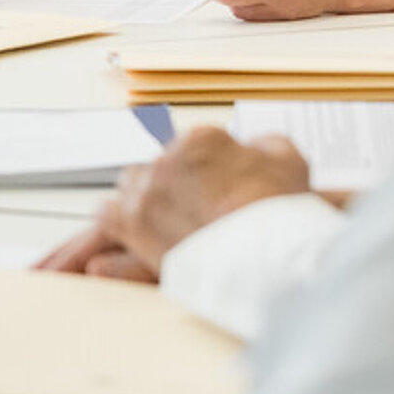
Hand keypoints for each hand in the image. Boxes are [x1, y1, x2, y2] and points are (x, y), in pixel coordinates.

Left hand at [36, 127, 312, 285]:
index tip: (210, 186)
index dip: (202, 171)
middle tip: (182, 209)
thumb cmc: (279, 209)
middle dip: (166, 187)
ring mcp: (145, 193)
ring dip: (136, 206)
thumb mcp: (287, 160)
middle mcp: (166, 161)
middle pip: (154, 170)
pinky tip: (113, 239)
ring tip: (146, 225)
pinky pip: (106, 221)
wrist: (264, 253)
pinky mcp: (132, 227)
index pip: (191, 148)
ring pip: (127, 193)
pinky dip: (111, 228)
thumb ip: (263, 146)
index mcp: (201, 141)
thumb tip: (254, 146)